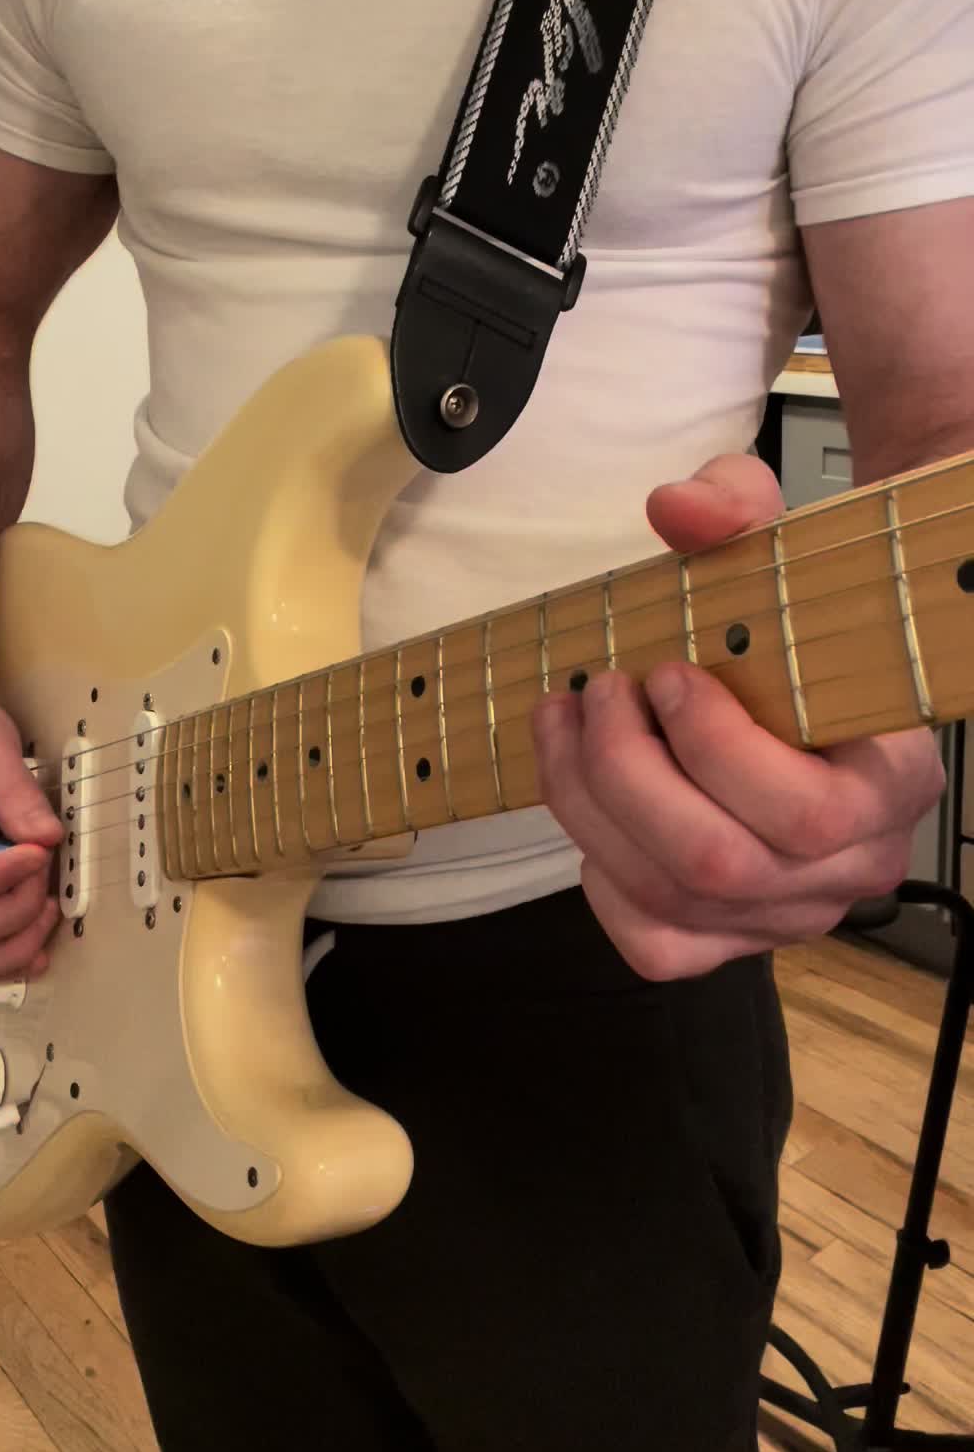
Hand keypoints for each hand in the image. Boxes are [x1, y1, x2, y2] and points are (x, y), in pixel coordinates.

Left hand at [533, 455, 945, 980]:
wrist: (815, 666)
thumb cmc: (798, 612)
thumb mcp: (779, 542)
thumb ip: (737, 507)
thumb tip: (675, 509)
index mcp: (891, 779)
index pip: (806, 813)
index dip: (715, 751)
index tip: (665, 671)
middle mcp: (852, 864)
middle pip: (719, 863)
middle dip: (627, 772)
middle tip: (596, 692)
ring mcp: (790, 911)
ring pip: (672, 900)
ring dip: (589, 805)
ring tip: (562, 721)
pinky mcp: (732, 935)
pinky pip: (656, 944)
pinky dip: (602, 879)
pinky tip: (591, 805)